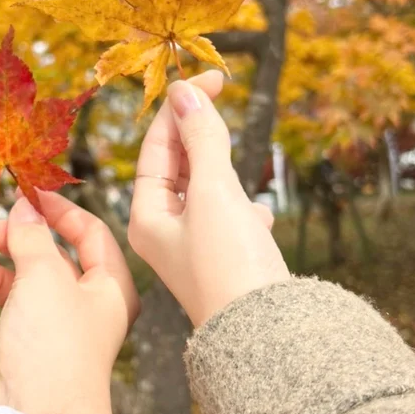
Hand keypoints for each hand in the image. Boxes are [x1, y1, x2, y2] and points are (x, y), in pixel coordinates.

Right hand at [0, 193, 138, 413]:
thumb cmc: (52, 342)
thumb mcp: (43, 274)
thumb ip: (31, 235)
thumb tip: (24, 205)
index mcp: (109, 287)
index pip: (89, 232)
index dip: (58, 210)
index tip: (26, 194)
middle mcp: (88, 311)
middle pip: (50, 260)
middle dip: (16, 244)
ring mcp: (58, 338)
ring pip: (24, 293)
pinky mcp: (29, 362)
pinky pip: (8, 331)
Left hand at [129, 71, 289, 327]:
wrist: (268, 335)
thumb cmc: (231, 262)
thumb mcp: (214, 191)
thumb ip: (201, 139)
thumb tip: (187, 91)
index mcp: (147, 216)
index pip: (156, 147)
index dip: (179, 108)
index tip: (207, 78)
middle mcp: (165, 232)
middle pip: (176, 165)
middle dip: (197, 130)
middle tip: (219, 90)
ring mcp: (195, 247)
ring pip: (204, 188)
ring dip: (220, 164)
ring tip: (233, 146)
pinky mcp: (226, 259)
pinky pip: (229, 217)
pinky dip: (242, 204)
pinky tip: (259, 213)